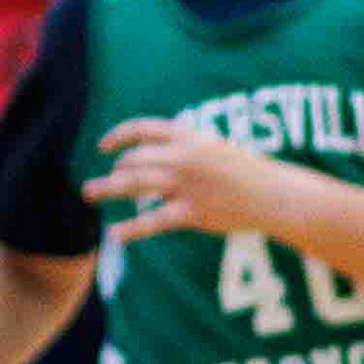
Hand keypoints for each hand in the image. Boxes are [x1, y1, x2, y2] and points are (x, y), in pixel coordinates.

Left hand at [92, 113, 290, 244]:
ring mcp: (187, 184)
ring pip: (135, 185)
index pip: (142, 129)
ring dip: (107, 189)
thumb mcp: (213, 146)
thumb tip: (152, 151)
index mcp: (189, 136)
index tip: (103, 147)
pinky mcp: (193, 212)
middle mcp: (184, 157)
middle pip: (134, 159)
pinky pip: (153, 221)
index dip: (118, 136)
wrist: (274, 194)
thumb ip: (183, 146)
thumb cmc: (244, 171)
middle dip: (113, 171)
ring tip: (89, 194)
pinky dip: (131, 229)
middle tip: (99, 184)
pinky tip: (115, 234)